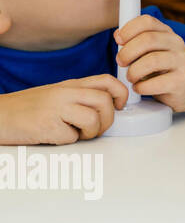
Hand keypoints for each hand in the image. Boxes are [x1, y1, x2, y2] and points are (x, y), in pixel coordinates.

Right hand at [0, 75, 127, 144]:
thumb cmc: (25, 109)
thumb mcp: (56, 94)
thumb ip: (80, 97)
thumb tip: (110, 106)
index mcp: (70, 85)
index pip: (106, 81)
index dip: (121, 93)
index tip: (120, 105)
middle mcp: (64, 93)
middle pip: (104, 102)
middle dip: (107, 120)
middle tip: (95, 128)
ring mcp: (55, 108)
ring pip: (93, 119)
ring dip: (90, 133)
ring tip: (76, 134)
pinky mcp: (46, 126)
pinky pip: (71, 137)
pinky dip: (67, 141)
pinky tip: (55, 136)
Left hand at [114, 15, 184, 112]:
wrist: (182, 91)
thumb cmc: (159, 70)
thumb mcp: (148, 52)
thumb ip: (135, 42)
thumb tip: (118, 35)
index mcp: (167, 33)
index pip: (147, 21)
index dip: (129, 29)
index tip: (118, 41)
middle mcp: (177, 44)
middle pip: (148, 39)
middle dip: (128, 52)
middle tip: (120, 62)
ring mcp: (182, 61)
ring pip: (152, 60)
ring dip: (134, 71)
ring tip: (130, 78)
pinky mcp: (182, 80)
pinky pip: (156, 83)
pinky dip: (141, 87)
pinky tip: (139, 88)